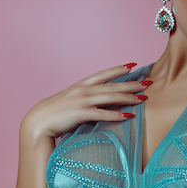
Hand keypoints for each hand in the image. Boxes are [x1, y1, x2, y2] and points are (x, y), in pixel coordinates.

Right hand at [21, 65, 147, 141]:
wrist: (38, 122)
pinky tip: (128, 116)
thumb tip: (97, 102)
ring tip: (143, 98)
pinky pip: (102, 114)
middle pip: (112, 85)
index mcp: (81, 86)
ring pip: (110, 98)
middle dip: (131, 84)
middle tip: (148, 82)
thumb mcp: (71, 101)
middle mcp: (83, 90)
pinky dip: (116, 115)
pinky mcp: (80, 114)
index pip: (103, 74)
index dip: (118, 69)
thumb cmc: (55, 114)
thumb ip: (85, 100)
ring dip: (128, 98)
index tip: (133, 65)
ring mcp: (82, 101)